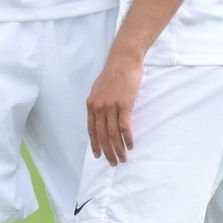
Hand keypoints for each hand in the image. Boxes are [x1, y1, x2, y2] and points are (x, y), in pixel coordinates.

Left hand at [86, 50, 142, 165]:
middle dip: (107, 152)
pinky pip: (124, 126)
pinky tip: (131, 146)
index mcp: (91, 105)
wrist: (123, 60)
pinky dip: (127, 138)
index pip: (91, 130)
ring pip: (113, 133)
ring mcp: (111, 106)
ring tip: (123, 159)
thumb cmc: (114, 73)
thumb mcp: (100, 89)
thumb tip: (102, 117)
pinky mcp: (124, 104)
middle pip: (102, 135)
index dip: (95, 145)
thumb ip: (99, 104)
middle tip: (113, 163)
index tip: (98, 156)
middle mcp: (99, 107)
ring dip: (118, 149)